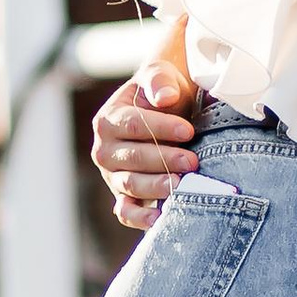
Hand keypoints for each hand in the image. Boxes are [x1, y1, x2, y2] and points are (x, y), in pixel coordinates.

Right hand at [92, 67, 199, 228]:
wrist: (165, 111)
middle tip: (192, 161)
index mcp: (108, 120)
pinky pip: (126, 211)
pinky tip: (159, 219)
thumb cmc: (162, 93)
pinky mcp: (124, 195)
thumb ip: (159, 82)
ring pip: (131, 184)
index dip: (160, 129)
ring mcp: (113, 175)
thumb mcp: (160, 77)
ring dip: (156, 187)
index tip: (188, 131)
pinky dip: (139, 218)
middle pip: (132, 158)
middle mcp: (104, 150)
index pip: (132, 126)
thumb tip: (165, 98)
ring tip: (182, 186)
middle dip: (164, 160)